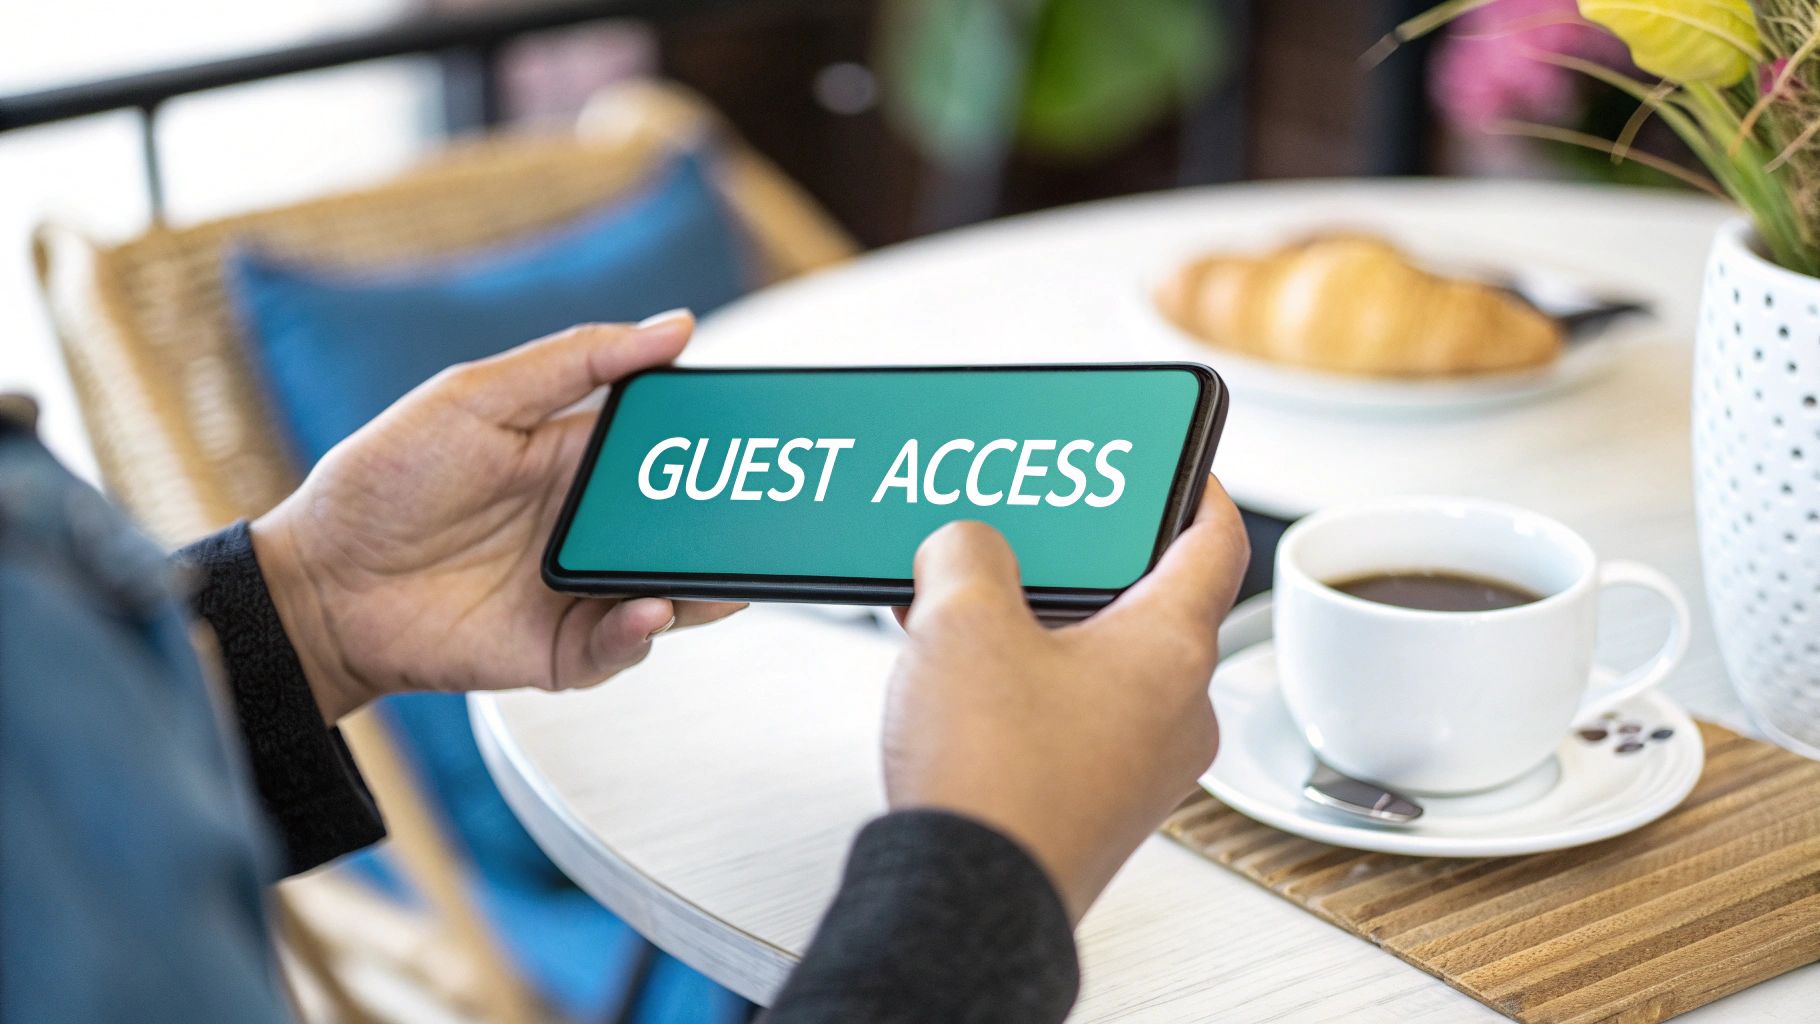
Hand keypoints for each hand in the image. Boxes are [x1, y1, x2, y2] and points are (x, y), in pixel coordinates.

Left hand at [251, 312, 743, 721]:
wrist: (317, 584)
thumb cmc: (381, 482)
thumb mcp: (476, 397)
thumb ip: (578, 360)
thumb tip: (674, 326)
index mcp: (574, 458)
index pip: (666, 449)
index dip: (710, 443)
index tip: (750, 430)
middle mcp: (586, 528)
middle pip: (680, 527)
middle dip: (726, 524)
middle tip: (760, 516)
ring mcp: (577, 591)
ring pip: (669, 590)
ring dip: (703, 585)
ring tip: (724, 577)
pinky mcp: (557, 650)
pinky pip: (618, 646)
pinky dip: (641, 632)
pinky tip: (648, 609)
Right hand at [883, 478, 1247, 921]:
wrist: (965, 903)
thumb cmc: (994, 774)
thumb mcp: (962, 620)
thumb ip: (967, 552)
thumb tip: (965, 547)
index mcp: (1171, 649)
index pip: (1214, 541)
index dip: (1197, 488)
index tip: (1175, 463)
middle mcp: (1176, 710)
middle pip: (1147, 603)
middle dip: (1081, 565)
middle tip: (1034, 534)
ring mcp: (1141, 768)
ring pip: (1102, 667)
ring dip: (1041, 629)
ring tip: (970, 604)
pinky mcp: (1096, 807)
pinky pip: (1076, 722)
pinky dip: (1028, 687)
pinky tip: (960, 676)